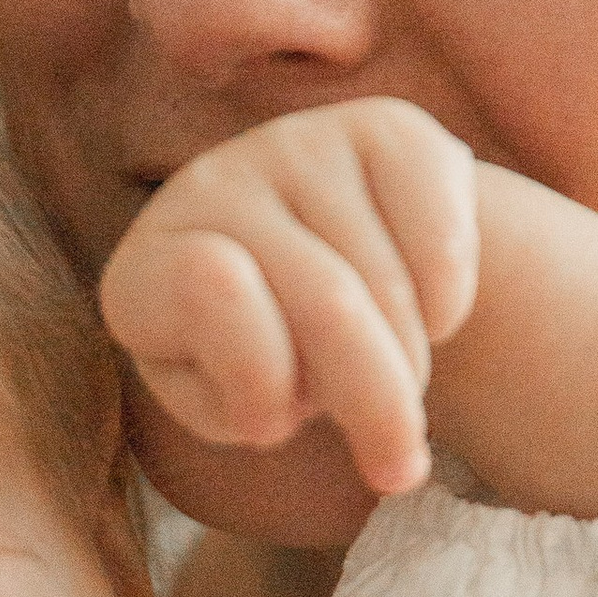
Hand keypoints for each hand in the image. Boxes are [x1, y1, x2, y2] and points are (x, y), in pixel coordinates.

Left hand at [102, 98, 480, 499]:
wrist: (332, 280)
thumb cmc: (265, 364)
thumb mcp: (235, 408)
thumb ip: (241, 406)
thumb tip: (277, 403)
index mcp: (146, 266)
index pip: (208, 293)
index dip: (258, 376)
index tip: (277, 426)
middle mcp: (209, 184)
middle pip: (326, 300)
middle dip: (377, 400)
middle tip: (399, 468)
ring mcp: (299, 144)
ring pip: (391, 279)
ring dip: (412, 362)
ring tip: (396, 379)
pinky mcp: (388, 128)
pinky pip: (443, 233)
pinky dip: (451, 302)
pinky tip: (432, 319)